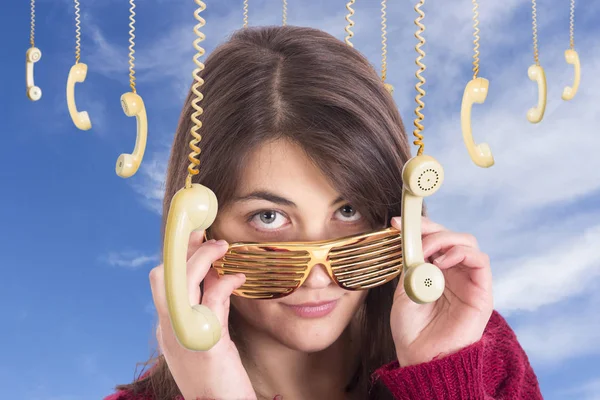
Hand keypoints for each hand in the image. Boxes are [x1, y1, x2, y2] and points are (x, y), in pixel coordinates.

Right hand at [149, 232, 256, 399]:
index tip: (193, 234)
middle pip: (165, 276)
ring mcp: (185, 336)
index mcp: (168, 328)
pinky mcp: (206, 344)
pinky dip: (224, 282)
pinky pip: (211, 301)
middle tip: (205, 232)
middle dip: (183, 248)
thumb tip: (218, 275)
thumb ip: (211, 305)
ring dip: (201, 258)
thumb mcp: (210, 335)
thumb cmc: (219, 377)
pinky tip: (238, 278)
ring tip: (222, 247)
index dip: (178, 254)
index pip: (166, 281)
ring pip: (181, 283)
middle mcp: (170, 330)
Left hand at [390, 216, 492, 366]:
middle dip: (431, 229)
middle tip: (413, 236)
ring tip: (427, 252)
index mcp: (434, 270)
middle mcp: (453, 272)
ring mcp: (468, 280)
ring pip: (467, 242)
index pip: (433, 238)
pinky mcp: (482, 291)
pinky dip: (461, 253)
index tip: (396, 222)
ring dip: (445, 239)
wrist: (421, 357)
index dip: (418, 227)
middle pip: (451, 235)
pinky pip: (480, 261)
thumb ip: (411, 264)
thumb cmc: (411, 329)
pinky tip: (441, 263)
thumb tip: (410, 238)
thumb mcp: (404, 289)